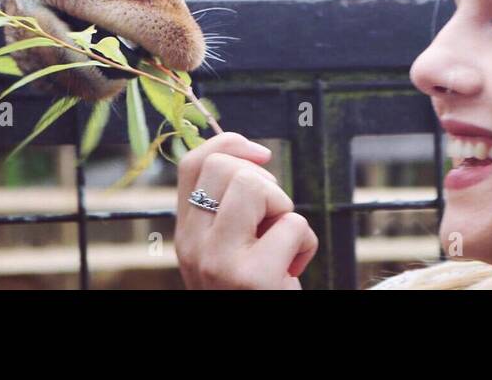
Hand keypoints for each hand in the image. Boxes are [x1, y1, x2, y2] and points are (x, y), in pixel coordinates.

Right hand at [175, 132, 318, 288]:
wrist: (258, 348)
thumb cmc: (255, 291)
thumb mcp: (227, 249)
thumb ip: (228, 210)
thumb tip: (253, 157)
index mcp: (186, 236)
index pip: (191, 164)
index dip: (228, 143)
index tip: (261, 155)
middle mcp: (193, 247)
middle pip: (226, 169)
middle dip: (265, 184)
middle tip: (272, 219)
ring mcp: (219, 262)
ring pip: (255, 187)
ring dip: (284, 209)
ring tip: (280, 242)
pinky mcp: (252, 277)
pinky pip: (293, 224)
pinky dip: (305, 244)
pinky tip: (291, 271)